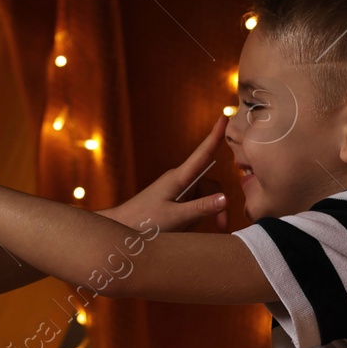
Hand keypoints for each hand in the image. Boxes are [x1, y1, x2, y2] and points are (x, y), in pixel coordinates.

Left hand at [99, 116, 227, 232]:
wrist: (121, 227)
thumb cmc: (143, 221)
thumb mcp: (175, 217)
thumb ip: (201, 208)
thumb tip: (225, 198)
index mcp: (178, 178)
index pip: (202, 153)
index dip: (215, 135)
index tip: (225, 116)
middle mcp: (180, 180)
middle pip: (211, 187)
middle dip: (219, 206)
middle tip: (221, 227)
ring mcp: (178, 190)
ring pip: (205, 198)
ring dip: (209, 214)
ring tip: (200, 230)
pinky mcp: (175, 200)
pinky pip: (195, 205)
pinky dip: (198, 216)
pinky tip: (189, 228)